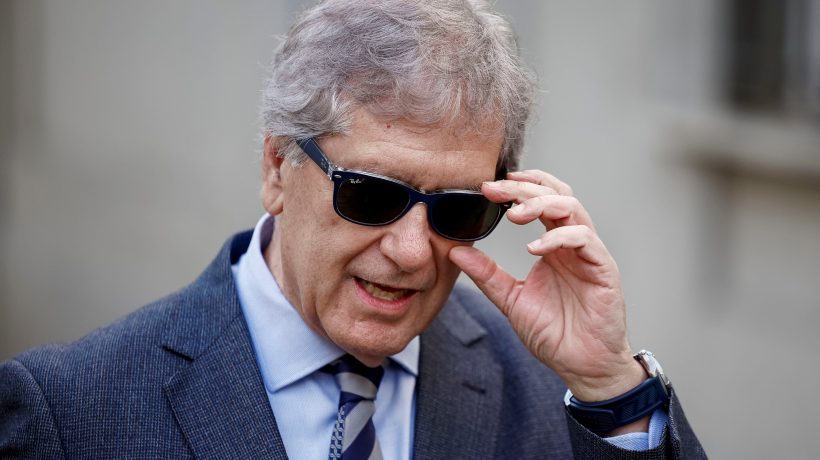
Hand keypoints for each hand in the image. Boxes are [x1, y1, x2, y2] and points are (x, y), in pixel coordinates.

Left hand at [449, 170, 645, 401]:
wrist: (582, 366)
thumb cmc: (554, 334)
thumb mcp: (511, 299)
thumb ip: (486, 274)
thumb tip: (455, 251)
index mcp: (552, 246)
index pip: (539, 201)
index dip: (516, 188)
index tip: (486, 187)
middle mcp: (572, 244)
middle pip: (556, 194)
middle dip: (524, 187)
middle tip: (495, 189)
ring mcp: (590, 254)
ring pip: (572, 208)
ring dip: (541, 204)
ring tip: (514, 216)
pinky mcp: (604, 269)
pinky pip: (584, 239)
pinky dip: (558, 237)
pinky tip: (535, 249)